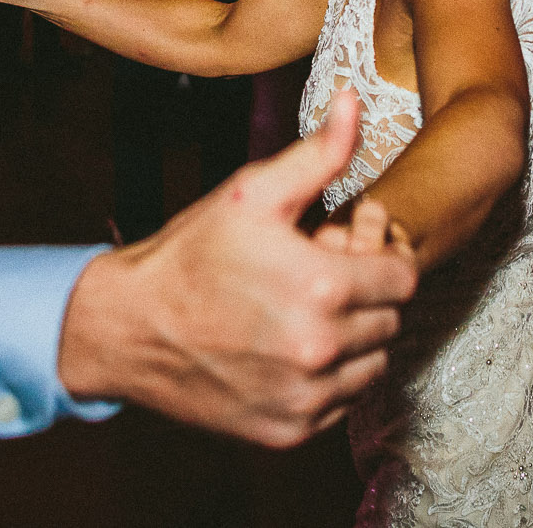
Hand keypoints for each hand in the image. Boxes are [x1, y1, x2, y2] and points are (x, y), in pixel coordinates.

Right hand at [56, 90, 415, 447]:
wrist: (129, 327)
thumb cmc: (193, 254)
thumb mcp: (253, 192)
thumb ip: (318, 153)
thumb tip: (352, 102)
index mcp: (323, 288)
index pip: (403, 279)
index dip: (379, 258)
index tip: (346, 250)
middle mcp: (320, 350)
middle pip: (390, 321)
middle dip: (365, 296)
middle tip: (319, 278)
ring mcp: (305, 398)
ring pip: (372, 366)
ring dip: (352, 340)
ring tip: (305, 312)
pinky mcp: (288, 431)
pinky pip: (341, 404)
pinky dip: (327, 379)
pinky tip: (289, 349)